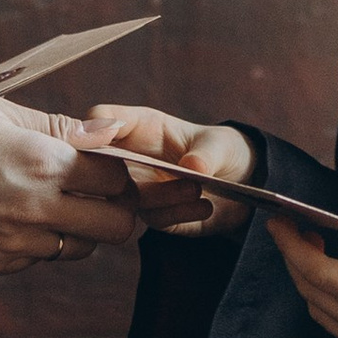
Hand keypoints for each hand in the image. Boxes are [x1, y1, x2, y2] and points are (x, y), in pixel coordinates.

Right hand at [0, 96, 143, 279]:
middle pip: (117, 227)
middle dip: (114, 206)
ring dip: (77, 225)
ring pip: (79, 248)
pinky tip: (7, 213)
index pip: (118, 178)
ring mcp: (13, 246)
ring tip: (47, 198)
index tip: (104, 158)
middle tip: (92, 186)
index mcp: (42, 165)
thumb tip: (107, 134)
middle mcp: (36, 212)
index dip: (117, 166)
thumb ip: (56, 126)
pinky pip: (35, 258)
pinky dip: (35, 239)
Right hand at [79, 103, 259, 234]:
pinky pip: (154, 218)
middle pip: (97, 164)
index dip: (94, 127)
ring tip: (197, 189)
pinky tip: (205, 207)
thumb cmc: (224, 151)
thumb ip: (207, 154)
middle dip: (119, 172)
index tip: (103, 137)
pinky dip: (180, 213)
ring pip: (126, 197)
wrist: (243, 187)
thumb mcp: (222, 145)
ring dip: (164, 196)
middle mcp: (130, 157)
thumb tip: (192, 168)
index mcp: (140, 126)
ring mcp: (138, 188)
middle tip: (166, 172)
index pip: (102, 118)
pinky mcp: (153, 214)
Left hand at [272, 213, 337, 337]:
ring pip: (320, 312)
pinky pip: (336, 328)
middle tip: (293, 226)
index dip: (292, 246)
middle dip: (294, 258)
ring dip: (307, 280)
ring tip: (314, 247)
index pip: (318, 273)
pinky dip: (323, 300)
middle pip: (311, 293)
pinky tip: (335, 281)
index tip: (278, 221)